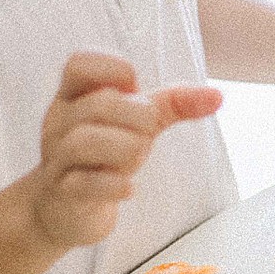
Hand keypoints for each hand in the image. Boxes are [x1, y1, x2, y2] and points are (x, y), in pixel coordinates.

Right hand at [27, 51, 221, 250]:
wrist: (63, 210)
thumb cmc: (102, 157)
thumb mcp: (134, 125)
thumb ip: (170, 105)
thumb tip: (217, 96)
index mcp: (72, 97)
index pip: (79, 64)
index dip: (114, 69)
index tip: (135, 90)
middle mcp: (58, 123)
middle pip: (98, 104)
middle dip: (138, 117)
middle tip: (149, 131)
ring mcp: (57, 159)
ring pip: (84, 142)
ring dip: (126, 147)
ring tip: (140, 157)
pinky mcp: (63, 194)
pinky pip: (84, 184)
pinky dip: (114, 185)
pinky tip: (131, 188)